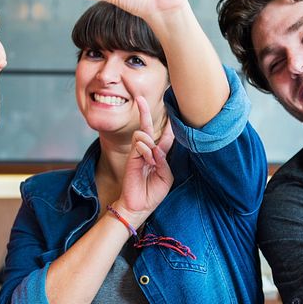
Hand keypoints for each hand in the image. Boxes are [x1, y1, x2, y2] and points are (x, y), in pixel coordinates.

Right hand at [115, 96, 174, 222]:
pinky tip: (147, 160)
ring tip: (152, 159)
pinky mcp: (131, 157)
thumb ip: (164, 160)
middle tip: (139, 98)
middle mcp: (148, 151)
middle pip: (147, 127)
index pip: (165, 136)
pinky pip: (139, 144)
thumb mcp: (166, 177)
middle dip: (144, 111)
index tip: (171, 111)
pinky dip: (146, 150)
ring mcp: (138, 153)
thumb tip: (156, 148)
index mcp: (159, 156)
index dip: (169, 125)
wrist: (139, 206)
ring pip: (143, 134)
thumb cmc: (153, 193)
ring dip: (150, 143)